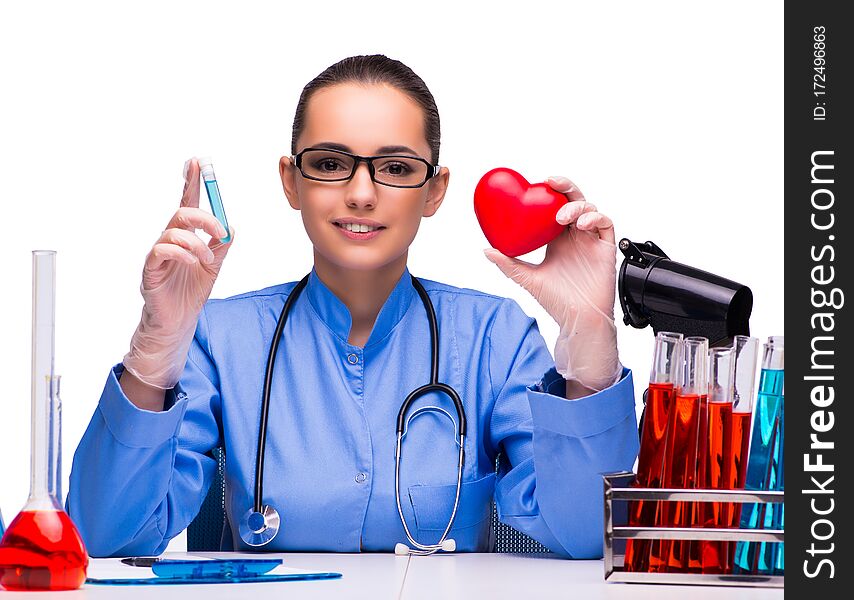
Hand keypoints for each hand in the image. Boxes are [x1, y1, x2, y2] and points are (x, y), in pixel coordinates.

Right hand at [122, 158, 234, 389]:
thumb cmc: (190, 291)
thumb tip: (230, 226)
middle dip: (204, 217)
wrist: (179, 321)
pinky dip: (182, 253)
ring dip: (196, 243)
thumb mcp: (214, 265)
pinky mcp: (150, 270)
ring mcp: (158, 254)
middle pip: (182, 213)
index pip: (188, 203)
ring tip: (206, 258)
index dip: (191, 182)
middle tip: (220, 232)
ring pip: (173, 231)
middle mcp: (169, 240)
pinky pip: (161, 251)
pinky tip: (193, 263)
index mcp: (185, 236)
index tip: (197, 162)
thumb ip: (220, 245)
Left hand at [483, 175, 621, 391]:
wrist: (578, 318)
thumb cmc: (555, 300)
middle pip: (573, 201)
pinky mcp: (605, 248)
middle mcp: (574, 235)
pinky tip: (582, 224)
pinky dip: (595, 217)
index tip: (537, 184)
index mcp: (556, 238)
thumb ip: (508, 263)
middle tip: (552, 182)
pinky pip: (605, 224)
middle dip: (565, 187)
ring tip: (563, 217)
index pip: (554, 207)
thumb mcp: (527, 278)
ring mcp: (590, 240)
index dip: (549, 193)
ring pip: (589, 209)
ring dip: (577, 206)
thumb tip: (486, 250)